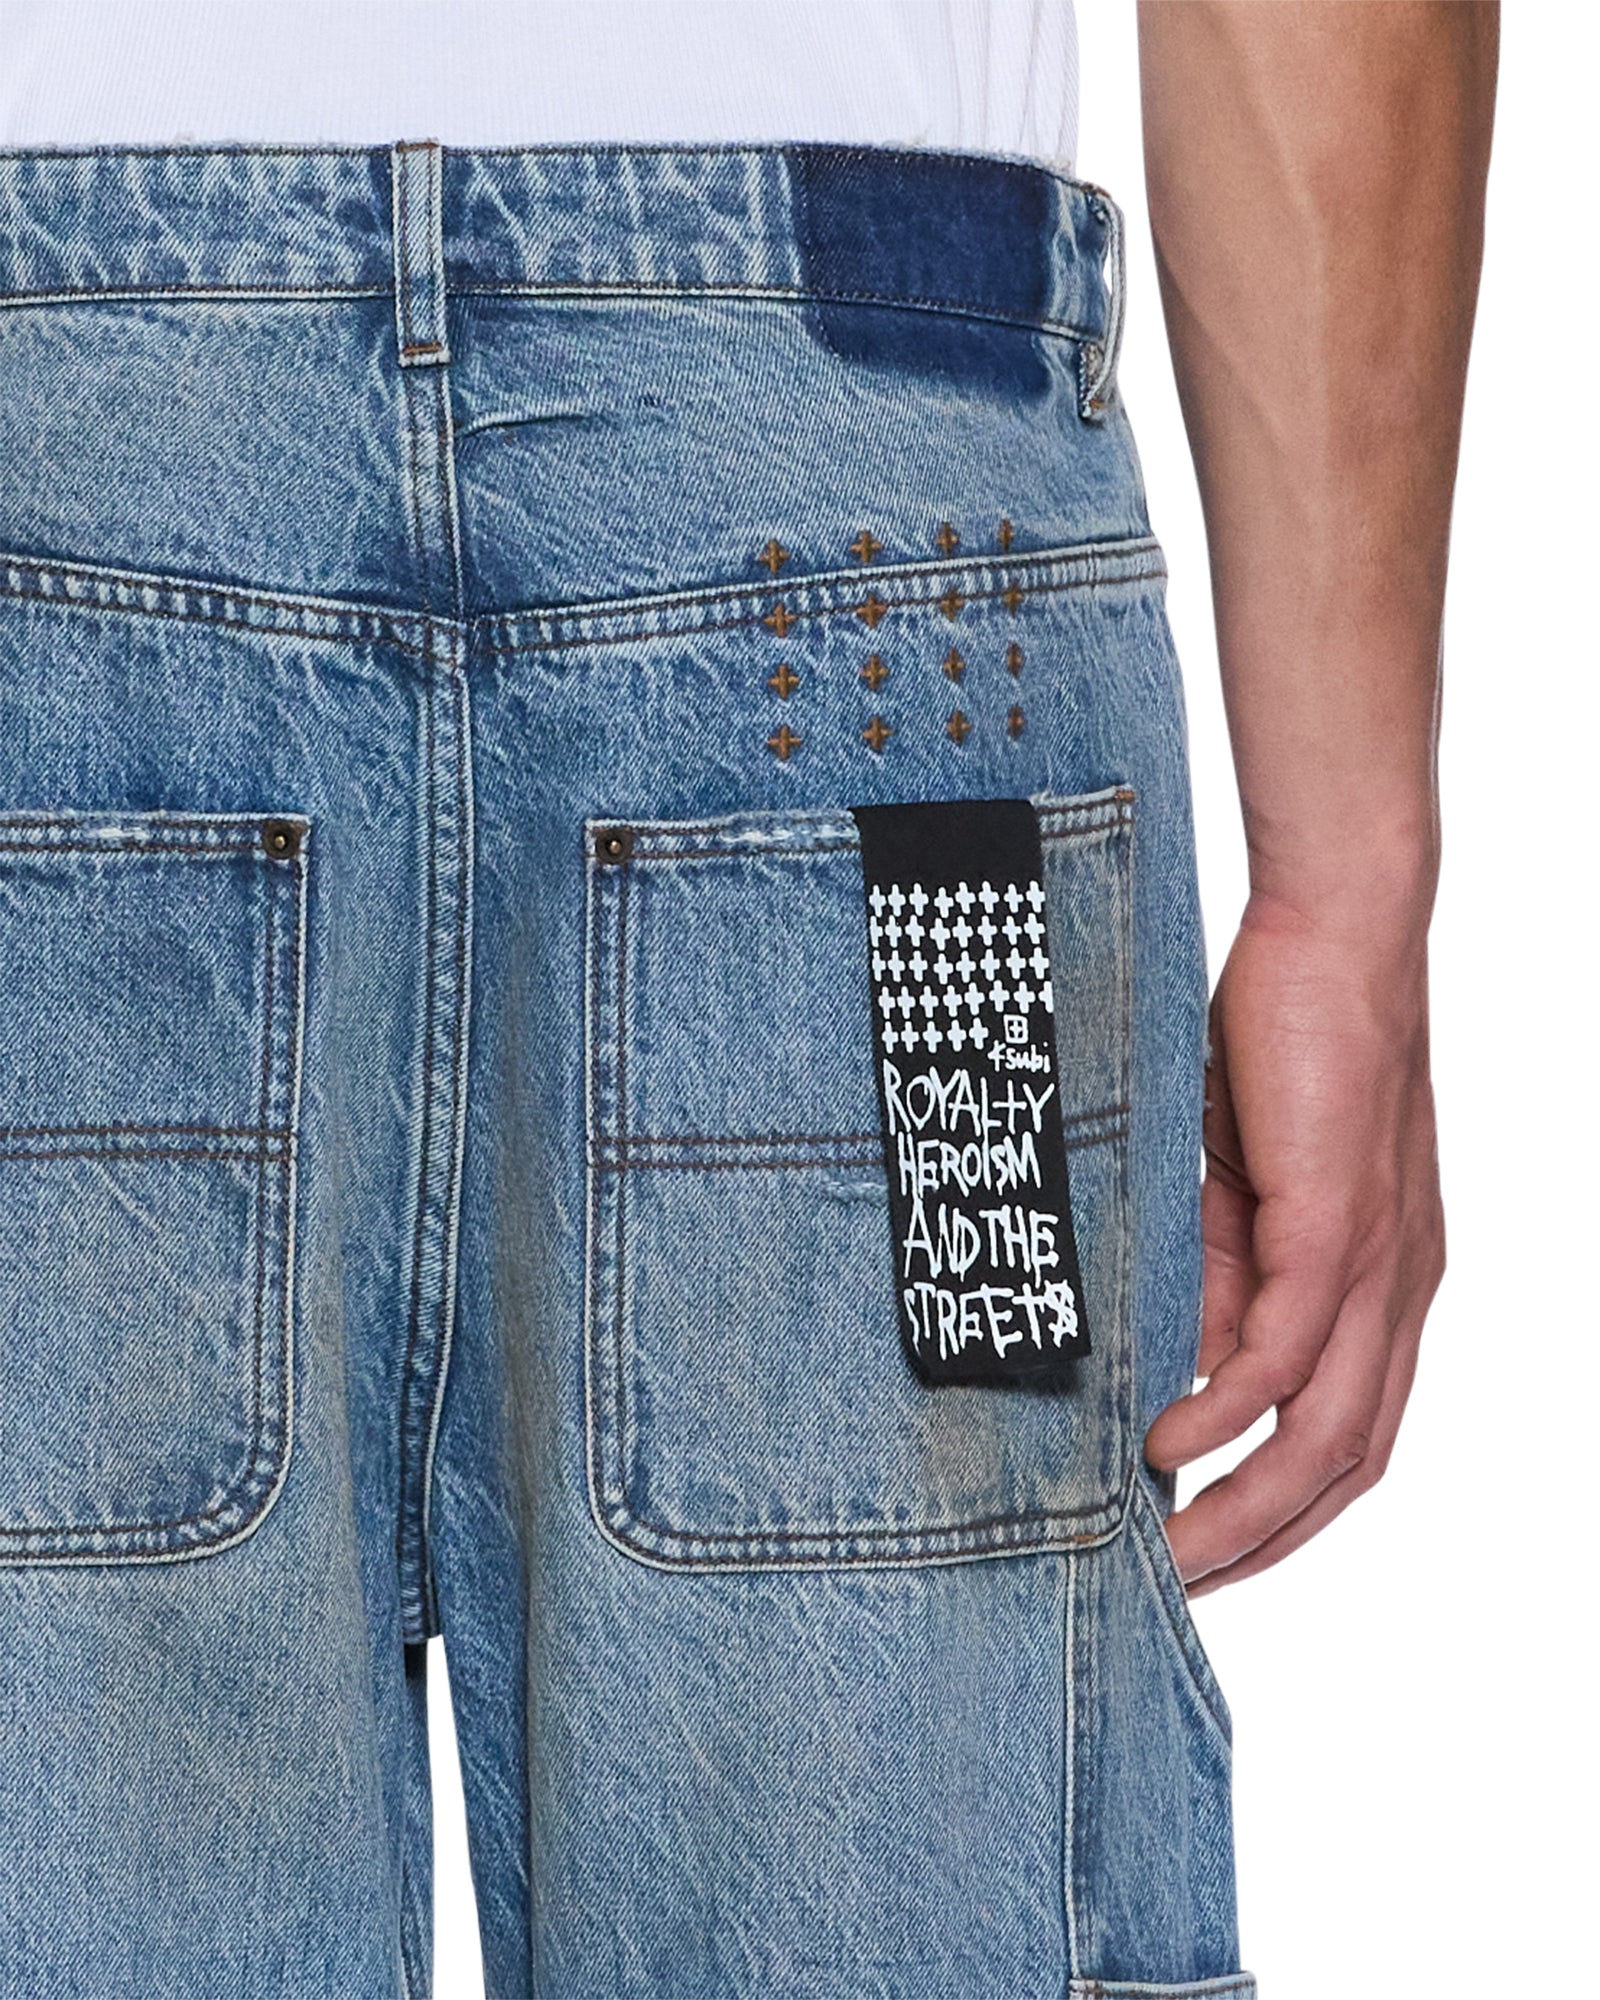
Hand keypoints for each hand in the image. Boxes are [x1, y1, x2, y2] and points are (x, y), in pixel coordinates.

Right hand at [1144, 888, 1444, 1593]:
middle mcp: (1398, 1294)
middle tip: (1176, 1589)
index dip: (1285, 1512)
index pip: (1348, 1439)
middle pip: (1347, 1465)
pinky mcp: (1338, 1220)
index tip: (1204, 1555)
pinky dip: (1231, 1407)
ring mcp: (1377, 1263)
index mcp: (1384, 1288)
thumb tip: (1180, 1372)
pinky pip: (1289, 1346)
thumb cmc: (1287, 1047)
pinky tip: (1172, 1442)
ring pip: (1330, 1430)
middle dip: (1264, 1542)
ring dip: (1250, 1504)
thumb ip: (1224, 1279)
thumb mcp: (1244, 1191)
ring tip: (1171, 1551)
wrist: (1338, 936)